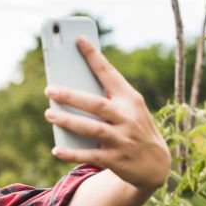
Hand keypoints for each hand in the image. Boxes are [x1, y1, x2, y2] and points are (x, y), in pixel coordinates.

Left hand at [44, 36, 170, 190]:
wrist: (155, 164)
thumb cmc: (134, 128)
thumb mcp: (129, 110)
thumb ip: (107, 99)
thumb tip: (71, 89)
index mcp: (130, 99)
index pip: (110, 74)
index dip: (94, 57)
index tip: (78, 41)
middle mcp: (128, 118)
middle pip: (97, 104)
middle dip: (72, 96)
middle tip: (50, 90)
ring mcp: (123, 139)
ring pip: (92, 128)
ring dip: (69, 122)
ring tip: (49, 114)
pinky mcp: (116, 160)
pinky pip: (90, 155)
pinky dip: (72, 153)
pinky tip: (56, 149)